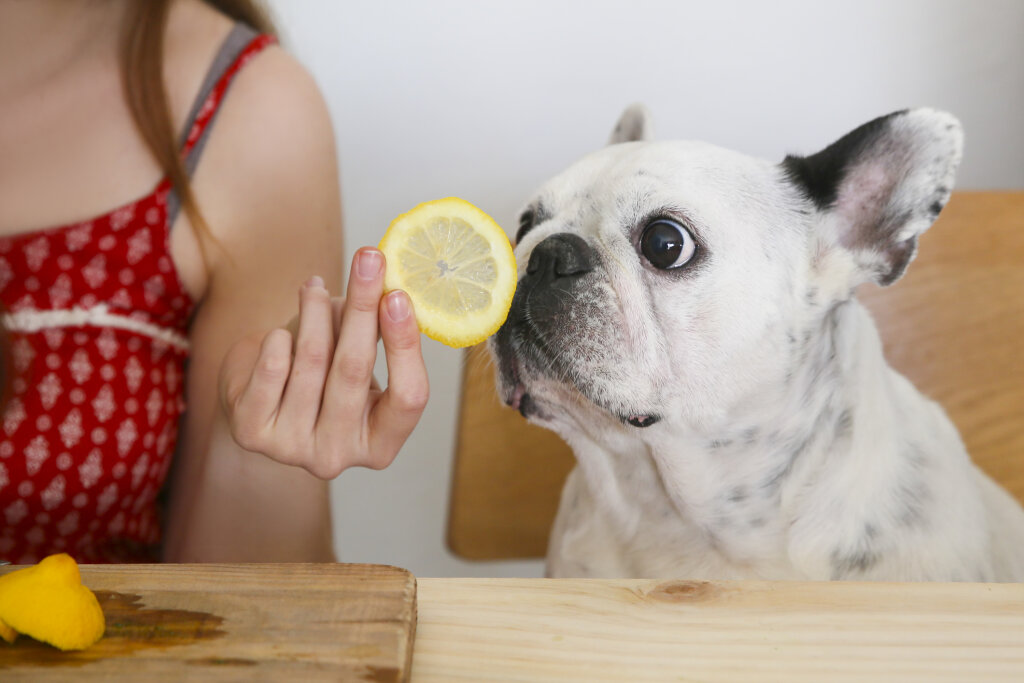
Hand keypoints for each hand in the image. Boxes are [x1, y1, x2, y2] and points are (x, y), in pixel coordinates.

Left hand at [219, 247, 429, 477]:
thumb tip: (380, 279)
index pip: (409, 398)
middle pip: (356, 372)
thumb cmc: (320, 375)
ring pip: (312, 362)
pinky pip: (272, 369)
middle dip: (363, 307)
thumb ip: (373, 328)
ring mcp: (295, 450)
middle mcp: (340, 455)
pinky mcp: (254, 433)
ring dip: (316, 312)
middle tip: (369, 259)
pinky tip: (281, 333)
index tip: (398, 296)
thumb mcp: (355, 355)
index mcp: (380, 444)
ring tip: (315, 287)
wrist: (257, 398)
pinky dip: (279, 339)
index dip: (405, 346)